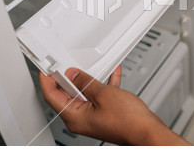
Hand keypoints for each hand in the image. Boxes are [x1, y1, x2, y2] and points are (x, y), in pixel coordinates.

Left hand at [39, 67, 189, 144]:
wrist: (147, 131)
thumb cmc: (129, 121)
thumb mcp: (104, 93)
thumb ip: (86, 81)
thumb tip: (73, 74)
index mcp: (74, 117)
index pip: (51, 96)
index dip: (47, 79)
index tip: (46, 67)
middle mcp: (81, 119)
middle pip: (67, 93)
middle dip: (70, 76)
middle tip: (69, 63)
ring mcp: (93, 117)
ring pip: (85, 93)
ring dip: (91, 78)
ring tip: (95, 65)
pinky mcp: (104, 114)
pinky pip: (99, 96)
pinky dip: (103, 84)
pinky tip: (111, 74)